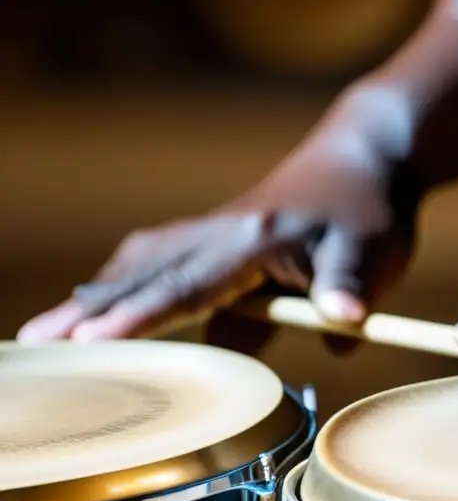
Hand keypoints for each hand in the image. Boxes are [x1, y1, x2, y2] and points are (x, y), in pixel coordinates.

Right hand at [17, 122, 420, 354]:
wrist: (365, 159)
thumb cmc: (369, 208)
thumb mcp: (373, 249)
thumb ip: (353, 287)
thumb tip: (343, 328)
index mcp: (255, 239)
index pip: (191, 285)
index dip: (143, 316)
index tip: (95, 340)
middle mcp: (222, 233)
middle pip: (148, 276)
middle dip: (93, 311)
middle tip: (39, 341)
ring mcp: (216, 234)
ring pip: (145, 267)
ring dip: (98, 298)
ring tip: (49, 332)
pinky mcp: (220, 242)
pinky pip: (162, 264)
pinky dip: (126, 285)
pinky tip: (101, 306)